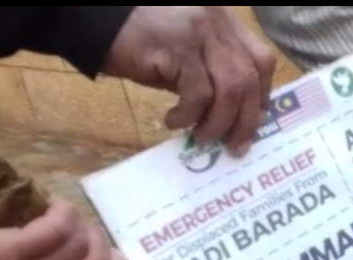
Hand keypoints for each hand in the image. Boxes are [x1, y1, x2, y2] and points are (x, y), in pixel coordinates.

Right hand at [103, 7, 276, 155]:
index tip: (253, 121)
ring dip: (218, 122)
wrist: (90, 21)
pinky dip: (189, 115)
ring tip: (201, 137)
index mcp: (224, 22)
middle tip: (236, 146)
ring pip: (230, 88)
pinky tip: (172, 121)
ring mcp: (199, 32)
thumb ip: (211, 72)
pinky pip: (198, 93)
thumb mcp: (185, 53)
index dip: (262, 95)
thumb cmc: (136, 40)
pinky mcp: (178, 48)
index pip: (261, 60)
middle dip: (247, 119)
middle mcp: (217, 23)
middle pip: (249, 77)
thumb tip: (232, 116)